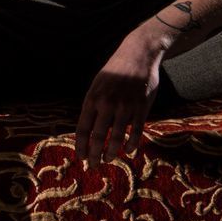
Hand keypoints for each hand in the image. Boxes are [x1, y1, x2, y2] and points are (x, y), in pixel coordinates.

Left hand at [74, 30, 164, 167]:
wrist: (138, 54)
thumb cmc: (115, 71)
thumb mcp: (98, 84)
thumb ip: (93, 105)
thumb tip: (88, 129)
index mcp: (92, 98)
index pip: (82, 128)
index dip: (80, 146)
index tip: (80, 157)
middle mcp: (107, 104)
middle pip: (97, 137)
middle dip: (93, 155)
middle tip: (93, 166)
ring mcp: (125, 106)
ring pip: (116, 137)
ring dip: (111, 152)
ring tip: (108, 160)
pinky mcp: (141, 107)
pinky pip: (135, 131)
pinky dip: (131, 144)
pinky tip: (128, 151)